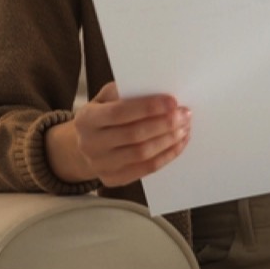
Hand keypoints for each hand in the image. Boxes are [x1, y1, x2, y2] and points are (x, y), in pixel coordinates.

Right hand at [47, 82, 189, 186]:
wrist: (85, 145)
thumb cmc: (102, 116)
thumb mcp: (104, 99)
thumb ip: (124, 93)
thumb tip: (156, 89)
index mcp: (86, 119)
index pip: (120, 113)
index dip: (148, 107)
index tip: (173, 101)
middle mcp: (90, 144)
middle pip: (134, 135)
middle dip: (164, 124)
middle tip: (184, 115)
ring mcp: (100, 165)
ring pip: (142, 154)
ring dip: (168, 140)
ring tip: (184, 128)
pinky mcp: (113, 179)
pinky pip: (146, 169)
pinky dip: (167, 156)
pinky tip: (179, 143)